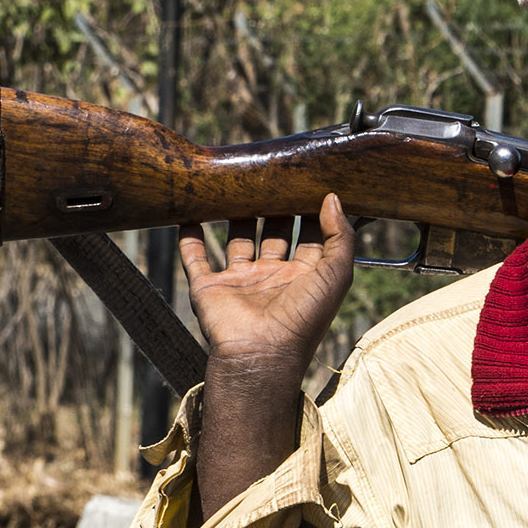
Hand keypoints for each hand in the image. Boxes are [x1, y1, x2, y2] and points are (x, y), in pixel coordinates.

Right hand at [182, 195, 355, 524]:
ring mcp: (241, 282)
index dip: (313, 209)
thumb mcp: (336, 273)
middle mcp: (274, 276)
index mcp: (306, 275)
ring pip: (237, 239)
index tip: (310, 178)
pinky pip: (195, 258)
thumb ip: (340, 235)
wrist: (261, 354)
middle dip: (274, 206)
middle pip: (275, 232)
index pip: (312, 235)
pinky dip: (188, 237)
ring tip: (232, 184)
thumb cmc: (304, 318)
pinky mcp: (209, 288)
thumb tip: (334, 197)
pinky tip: (187, 214)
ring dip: (234, 216)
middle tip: (272, 173)